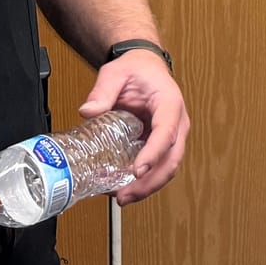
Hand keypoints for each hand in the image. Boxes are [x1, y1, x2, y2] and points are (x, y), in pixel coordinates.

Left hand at [80, 50, 189, 205]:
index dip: (153, 154)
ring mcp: (172, 137)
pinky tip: (122, 188)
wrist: (145, 67)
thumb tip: (88, 111)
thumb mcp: (116, 72)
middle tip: (125, 195)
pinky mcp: (161, 145)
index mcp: (170, 103)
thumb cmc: (137, 69)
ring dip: (147, 188)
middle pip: (172, 160)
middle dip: (150, 183)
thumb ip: (103, 90)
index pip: (167, 132)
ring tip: (121, 197)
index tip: (138, 170)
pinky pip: (157, 167)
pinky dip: (143, 181)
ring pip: (167, 169)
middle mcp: (177, 123)